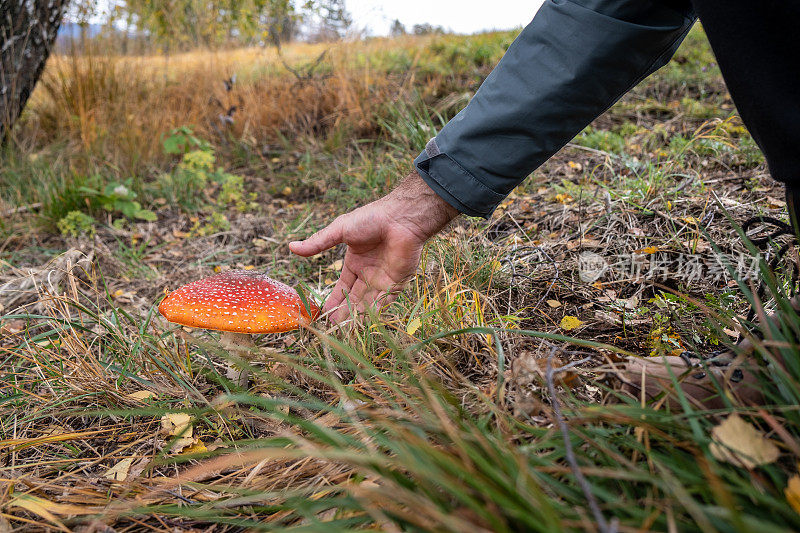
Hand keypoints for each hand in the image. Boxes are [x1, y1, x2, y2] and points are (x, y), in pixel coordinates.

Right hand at [289, 171, 458, 322]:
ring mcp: (383, 278)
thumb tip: (291, 247)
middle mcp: (369, 273)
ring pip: (368, 303)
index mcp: (355, 262)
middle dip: (343, 312)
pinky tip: (363, 323)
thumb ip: (318, 243)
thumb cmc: (371, 219)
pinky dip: (375, 313)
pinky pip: (385, 301)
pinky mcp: (398, 282)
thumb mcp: (339, 230)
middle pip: (354, 298)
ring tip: (344, 330)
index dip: (334, 300)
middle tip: (332, 328)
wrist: (401, 218)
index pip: (342, 286)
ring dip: (357, 316)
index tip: (323, 314)